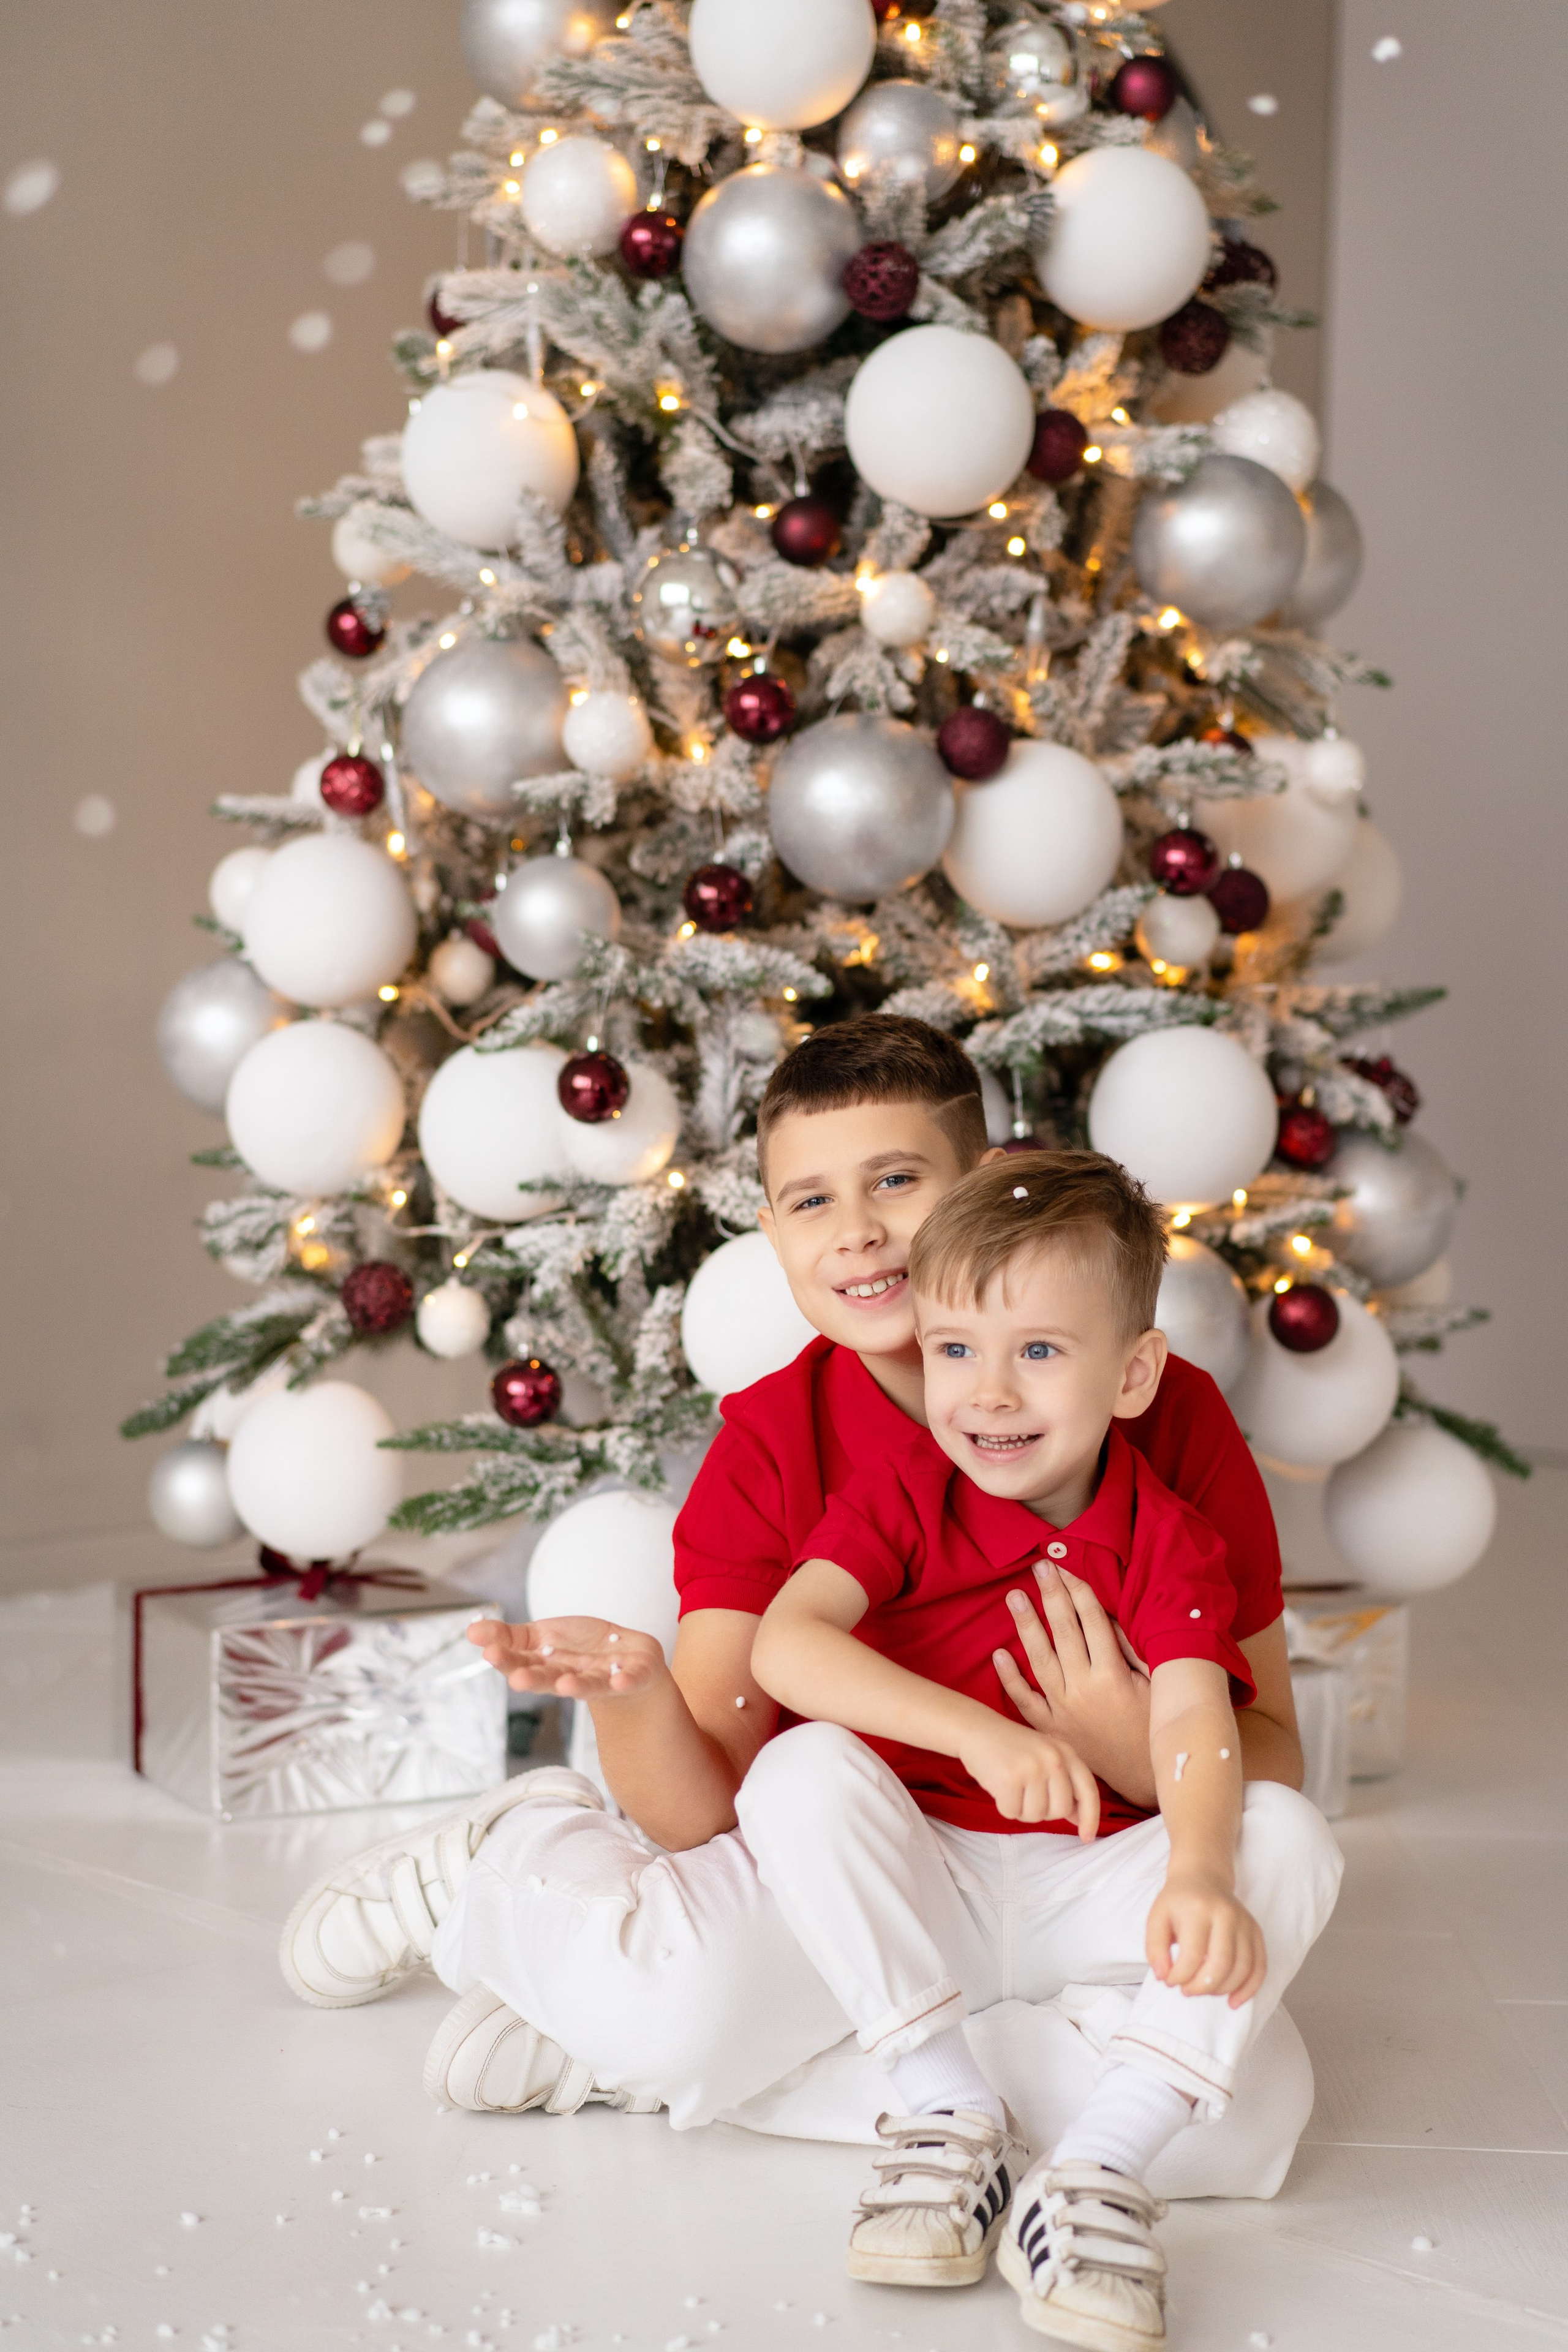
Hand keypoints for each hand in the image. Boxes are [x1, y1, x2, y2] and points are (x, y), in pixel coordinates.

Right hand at [466, 1615, 666, 1701]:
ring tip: (565, 1685)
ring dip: (576, 1685)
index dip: (507, 1659)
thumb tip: (471, 1630)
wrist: (627, 1658)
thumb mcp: (541, 1637)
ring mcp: (602, 1679)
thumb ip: (509, 1637)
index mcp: (547, 1665)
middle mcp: (571, 1676)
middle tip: (517, 1679)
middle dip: (534, 1679)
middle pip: (550, 1678)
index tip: (489, 1652)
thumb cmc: (580, 1649)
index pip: (522, 1662)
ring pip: (587, 1685)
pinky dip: (623, 1682)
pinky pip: (628, 1680)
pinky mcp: (632, 1677)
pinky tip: (618, 1682)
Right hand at [957, 1715, 1099, 1839]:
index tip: (1086, 1838)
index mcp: (1066, 1752)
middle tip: (1026, 1793)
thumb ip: (1065, 1785)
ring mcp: (1033, 1767)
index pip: (1088, 1791)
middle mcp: (1054, 1758)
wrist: (976, 1728)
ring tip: (1011, 1786)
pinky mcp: (1010, 1778)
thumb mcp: (1045, 1758)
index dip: (1091, 1817)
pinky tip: (998, 1786)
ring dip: (1020, 1809)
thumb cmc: (1012, 1749)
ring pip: (1035, 1815)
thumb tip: (1080, 1819)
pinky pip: (1012, 1812)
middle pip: (1059, 1810)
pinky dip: (1003, 1806)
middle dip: (1042, 1811)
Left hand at [993, 1565, 1154, 1807]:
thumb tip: (1113, 1613)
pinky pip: (1025, 1701)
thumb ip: (1133, 1650)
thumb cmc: (1155, 1728)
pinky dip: (1009, 1679)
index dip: (1078, 1590)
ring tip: (1014, 1597)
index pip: (1092, 1621)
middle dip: (1051, 1596)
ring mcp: (1064, 1710)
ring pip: (1040, 1661)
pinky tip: (998, 1654)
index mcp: (1113, 1675)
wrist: (1146, 1780)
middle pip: (1063, 1632)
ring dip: (1026, 1627)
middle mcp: (1084, 1689)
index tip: (1066, 1567)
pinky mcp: (1052, 1729)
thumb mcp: (1155, 1685)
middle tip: (1038, 1568)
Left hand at [1145, 1871, 1266, 2006]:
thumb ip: (1154, 1948)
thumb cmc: (1178, 1901)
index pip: (1192, 1955)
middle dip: (1202, 1987)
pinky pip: (1260, 1966)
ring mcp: (1244, 1923)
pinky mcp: (1256, 1931)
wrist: (1203, 1876)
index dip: (1180, 1977)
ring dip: (1223, 1989)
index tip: (1170, 1981)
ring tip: (1204, 1991)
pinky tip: (1234, 2001)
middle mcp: (1226, 1915)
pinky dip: (1249, 1988)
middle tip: (1187, 1991)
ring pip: (1243, 1968)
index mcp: (1198, 1910)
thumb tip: (1163, 1976)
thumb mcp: (1156, 1918)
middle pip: (1221, 1964)